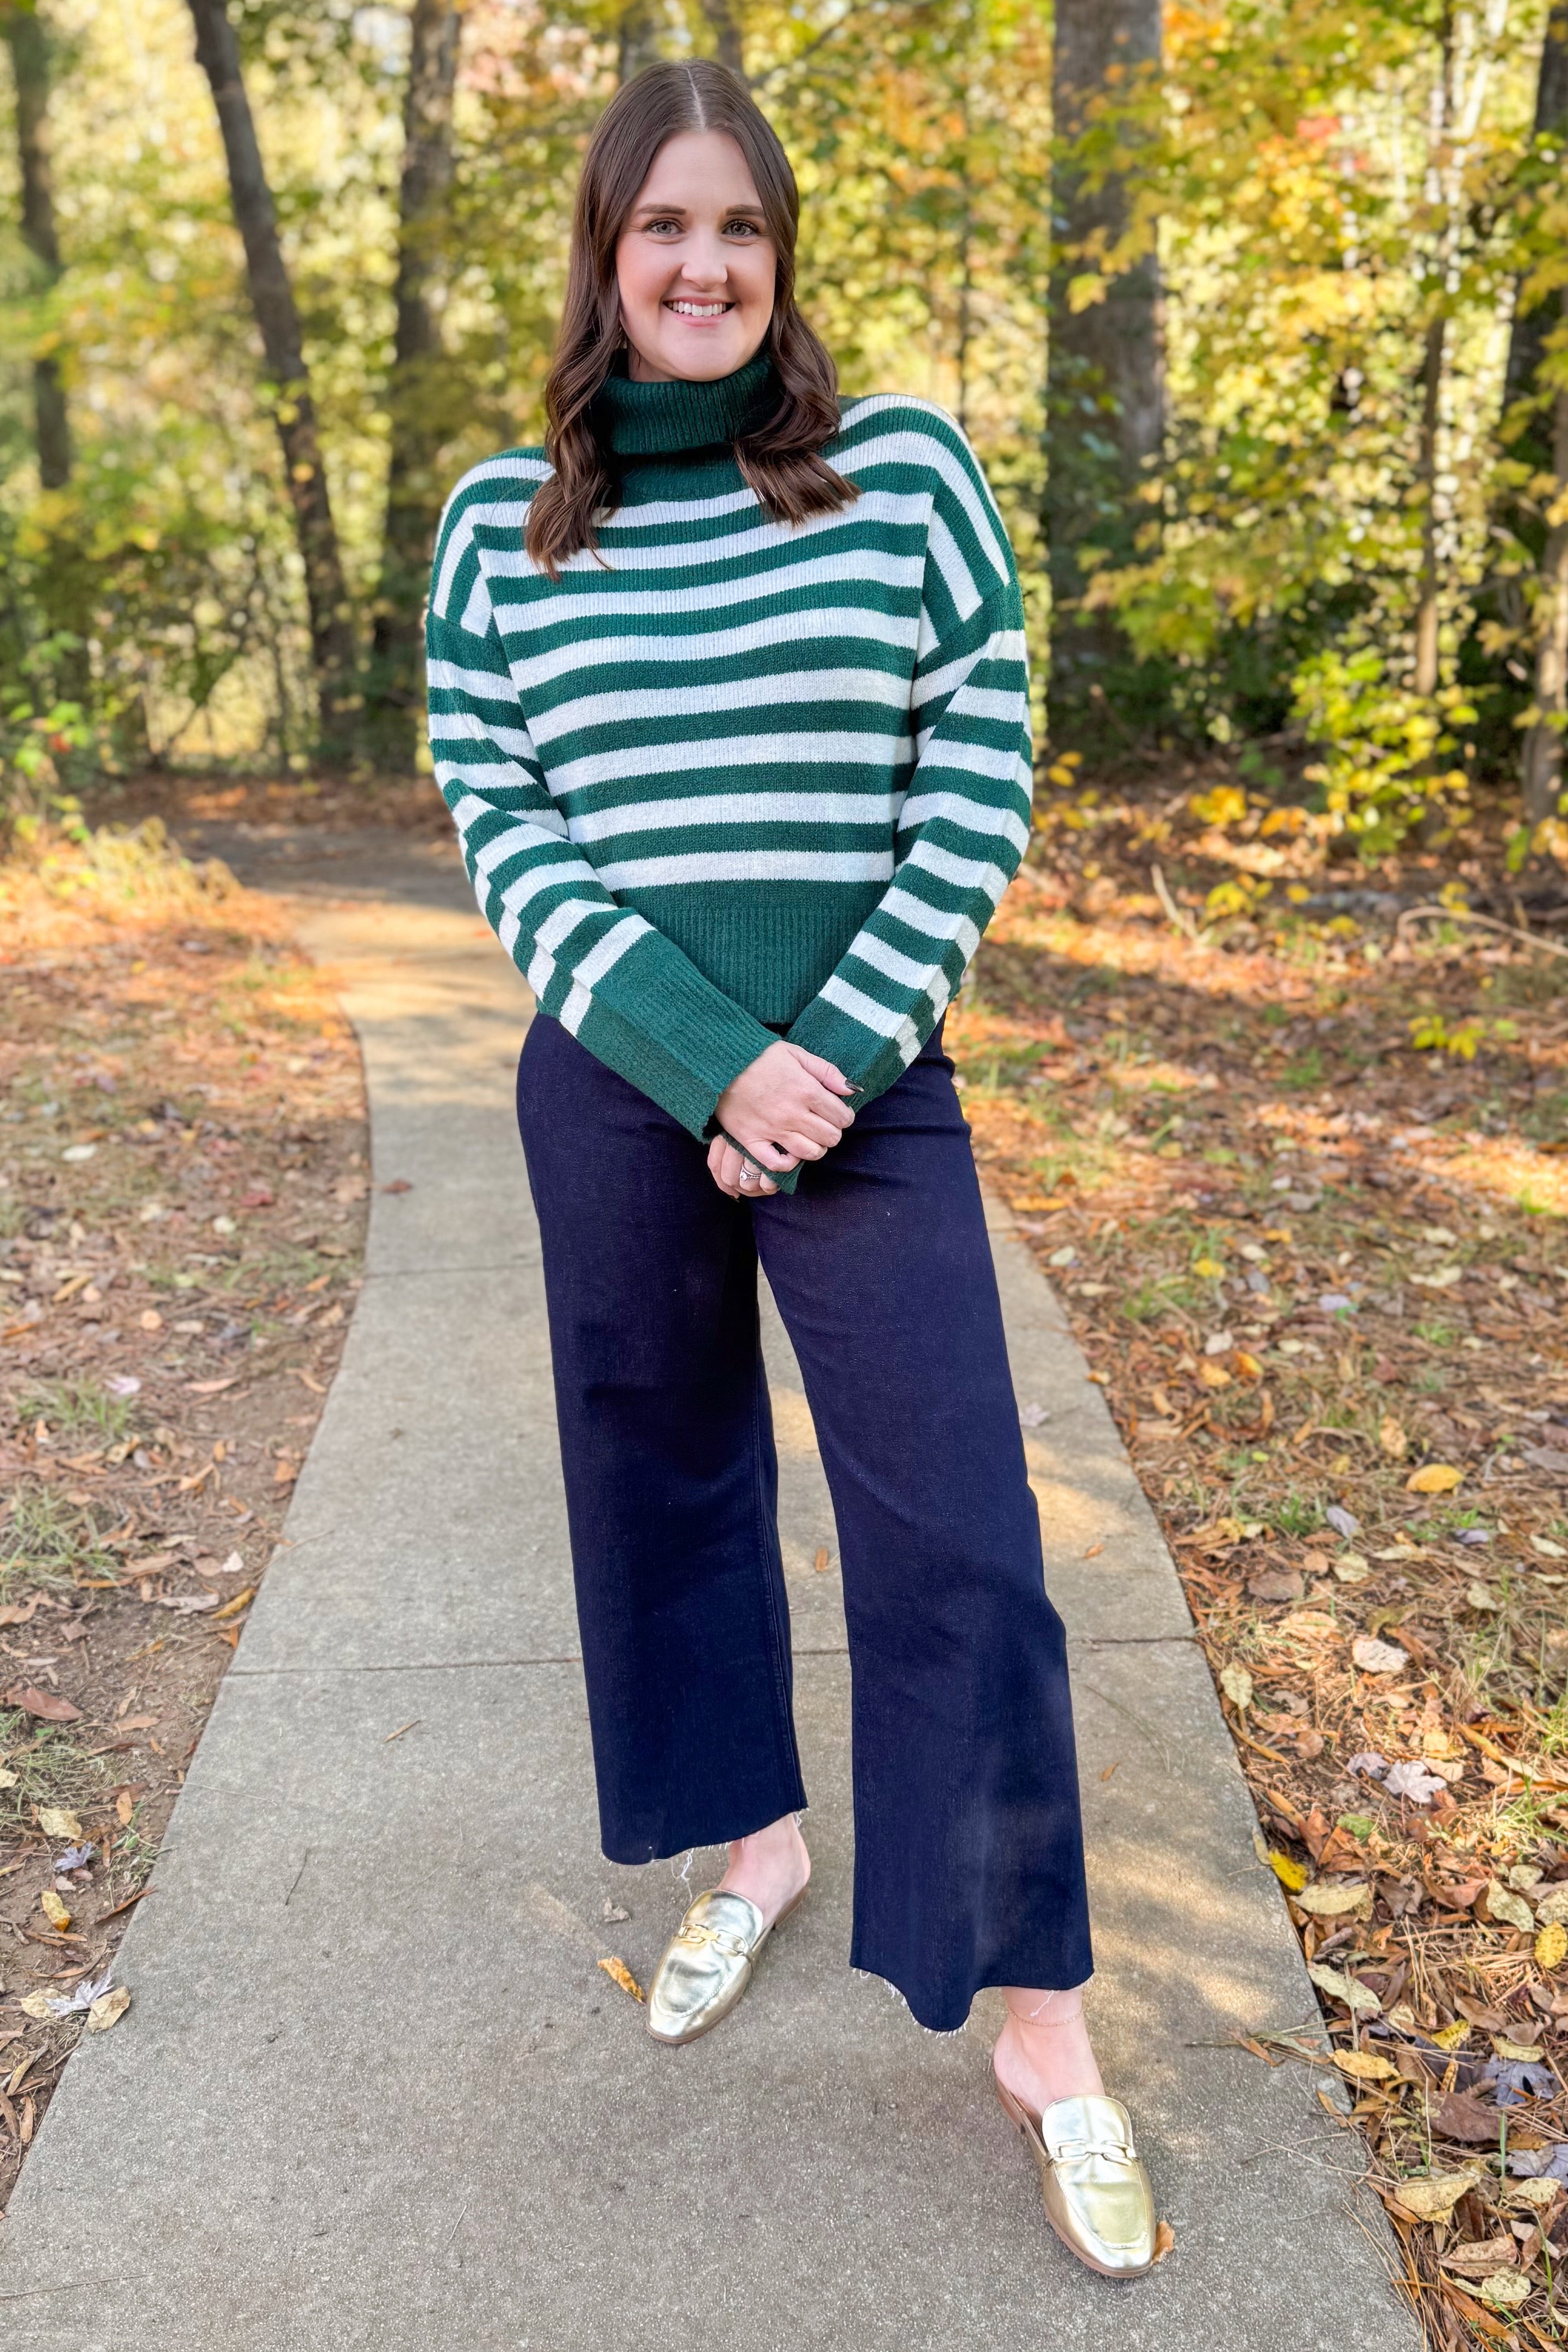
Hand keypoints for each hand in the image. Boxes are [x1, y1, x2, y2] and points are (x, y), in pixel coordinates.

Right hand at [707, 1041, 853, 1198]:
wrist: (719, 1063)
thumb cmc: (759, 1056)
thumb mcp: (797, 1053)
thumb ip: (827, 1071)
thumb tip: (852, 1090)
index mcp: (807, 1090)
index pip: (843, 1117)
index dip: (844, 1116)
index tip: (837, 1112)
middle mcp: (793, 1113)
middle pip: (831, 1138)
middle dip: (832, 1132)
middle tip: (823, 1124)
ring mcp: (772, 1129)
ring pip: (810, 1153)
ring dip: (815, 1147)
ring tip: (808, 1137)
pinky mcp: (752, 1139)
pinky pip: (776, 1164)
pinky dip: (787, 1163)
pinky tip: (789, 1152)